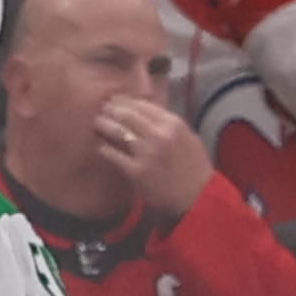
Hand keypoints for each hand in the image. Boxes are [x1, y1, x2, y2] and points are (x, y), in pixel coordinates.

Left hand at [96, 95, 214, 222]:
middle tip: (101, 109)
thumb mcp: (187, 137)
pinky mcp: (137, 172)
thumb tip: (148, 112)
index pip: (143, 105)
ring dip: (104, 125)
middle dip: (111, 110)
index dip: (125, 101)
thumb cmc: (193, 167)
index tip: (115, 100)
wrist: (198, 195)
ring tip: (97, 123)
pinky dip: (105, 149)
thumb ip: (168, 124)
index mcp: (173, 124)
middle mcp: (160, 135)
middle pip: (128, 115)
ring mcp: (147, 153)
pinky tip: (101, 147)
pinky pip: (114, 155)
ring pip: (118, 131)